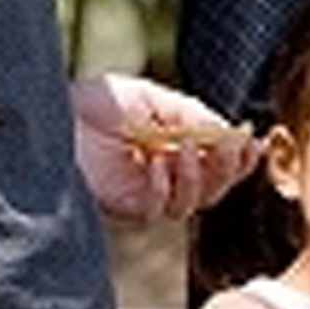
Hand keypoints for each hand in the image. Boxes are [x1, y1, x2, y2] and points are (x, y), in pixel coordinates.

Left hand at [74, 73, 260, 222]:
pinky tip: (154, 165)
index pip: (219, 164)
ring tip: (183, 149)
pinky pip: (157, 210)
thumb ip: (191, 115)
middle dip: (227, 169)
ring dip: (197, 177)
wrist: (54, 113)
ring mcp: (146, 193)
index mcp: (175, 149)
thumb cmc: (97, 102)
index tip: (255, 143)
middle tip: (226, 146)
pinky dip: (164, 188)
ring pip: (192, 204)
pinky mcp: (124, 205)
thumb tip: (228, 131)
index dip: (241, 159)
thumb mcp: (153, 98)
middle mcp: (165, 175)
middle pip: (214, 189)